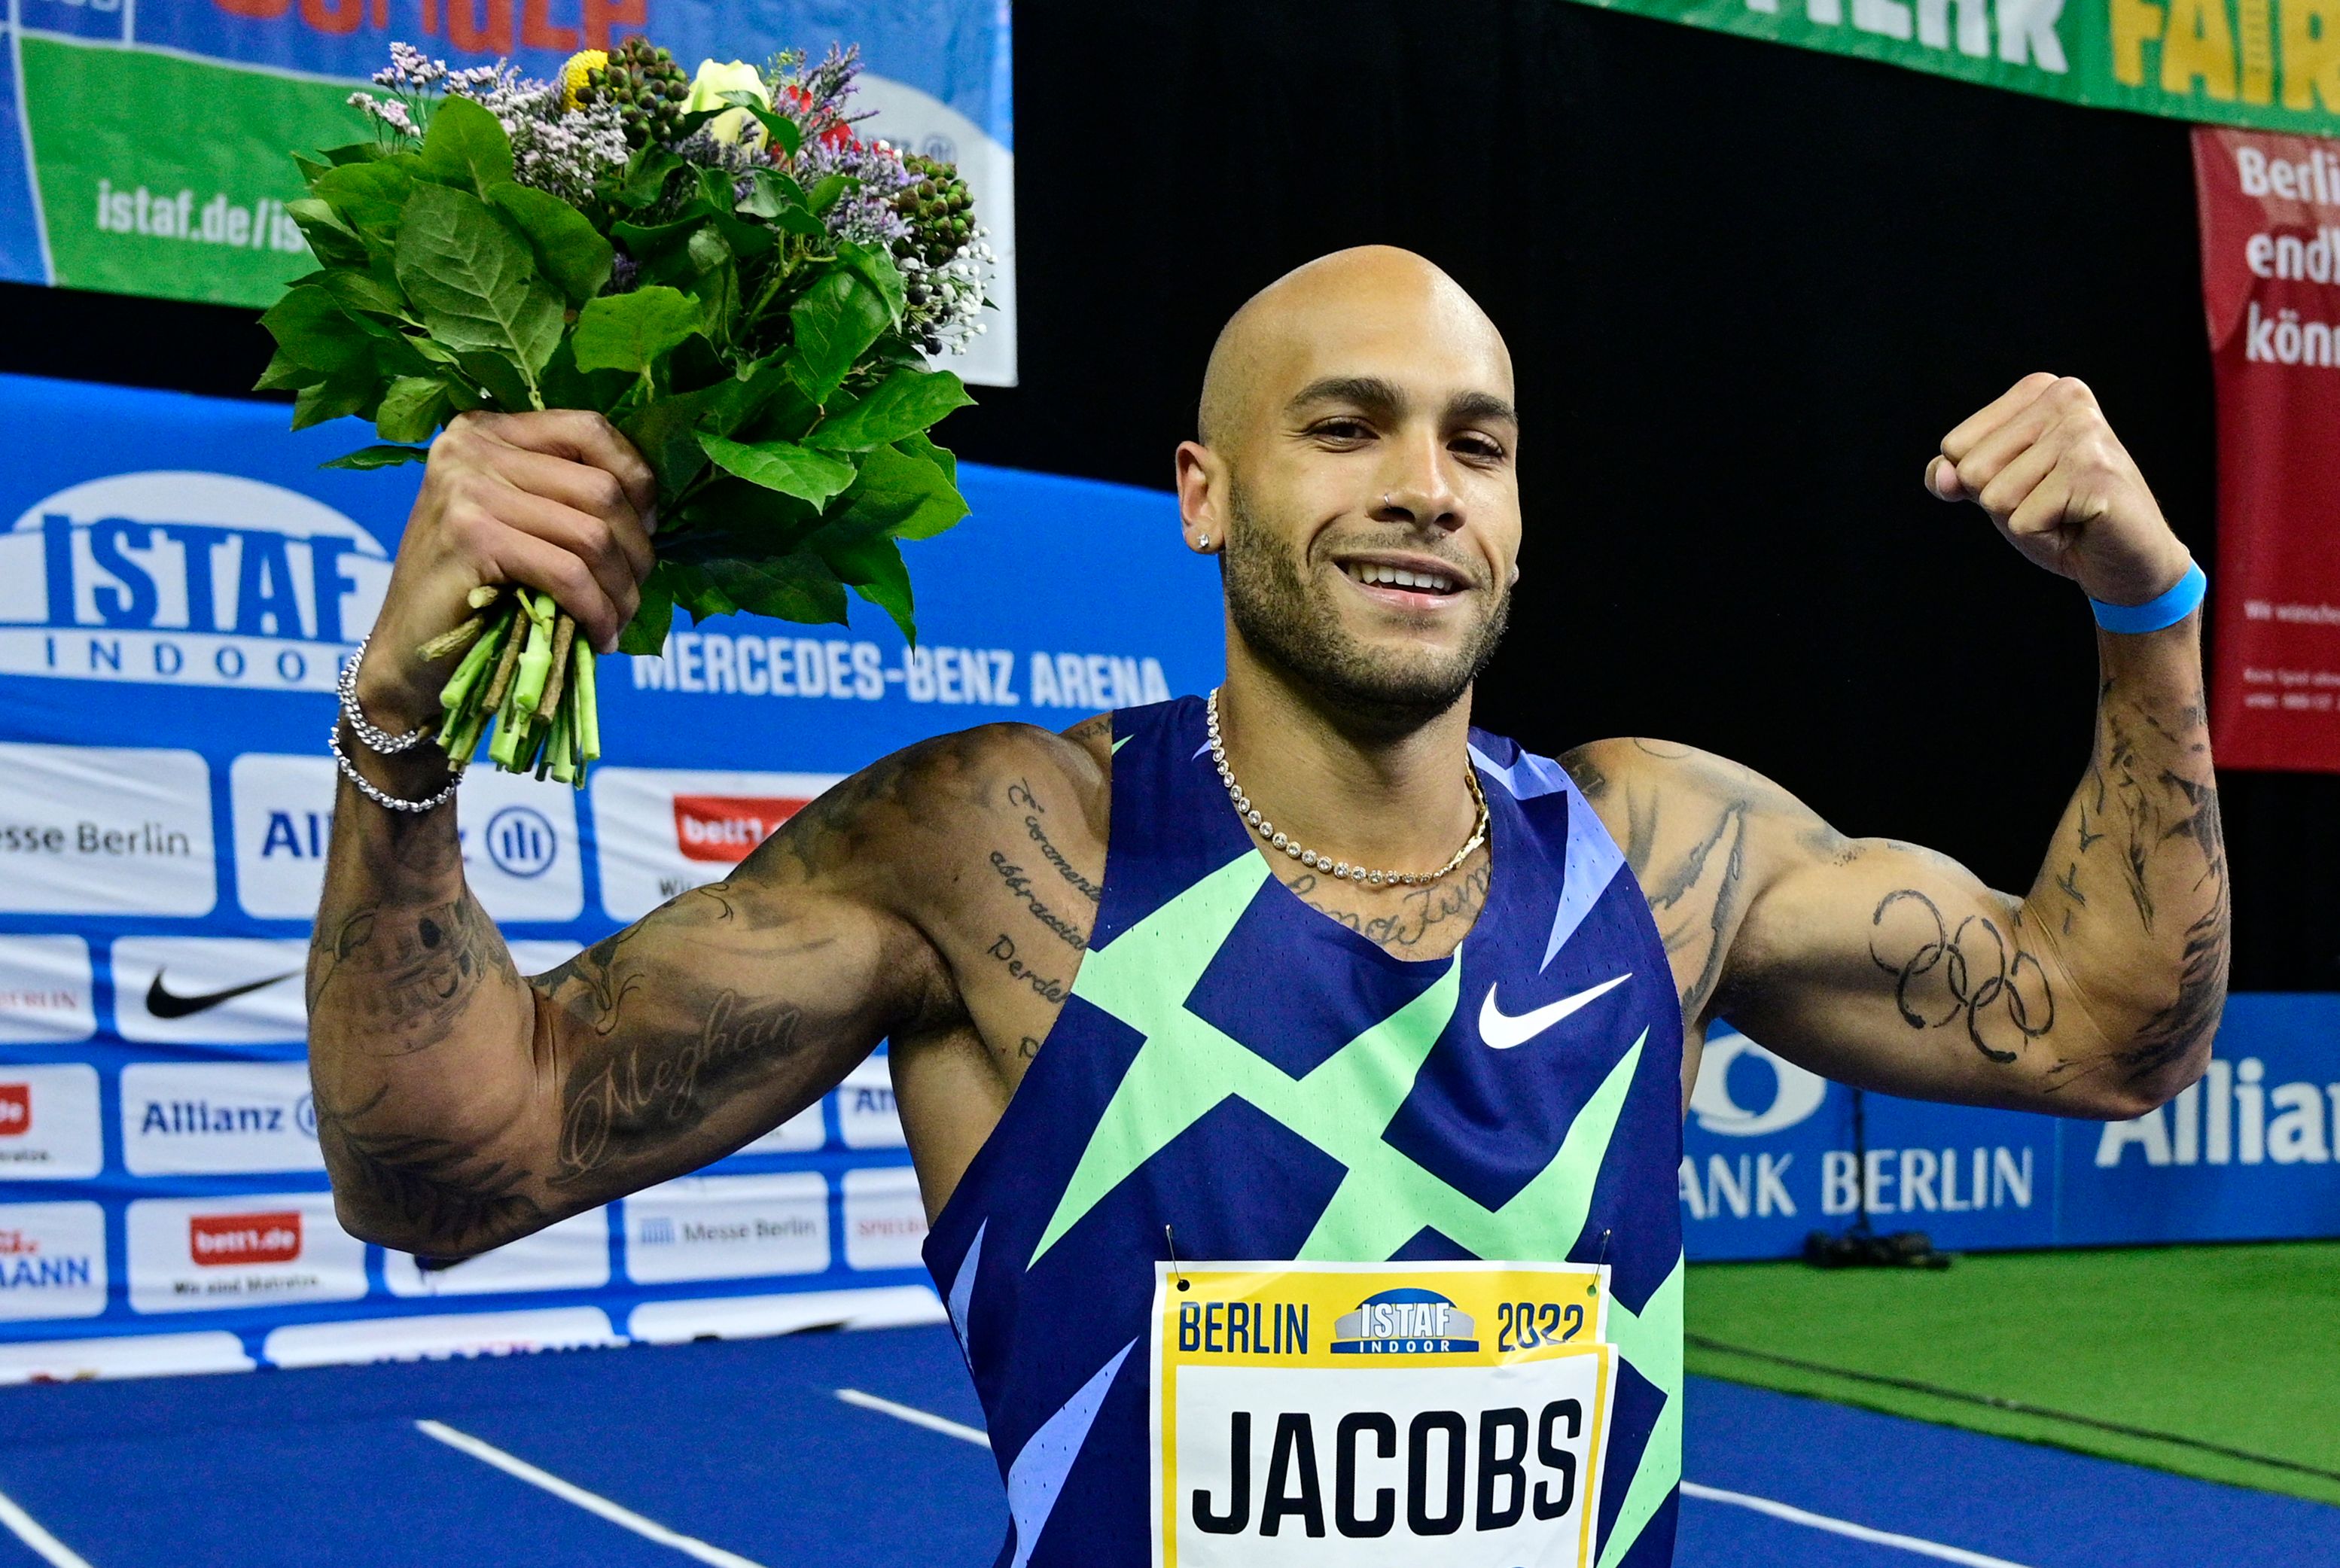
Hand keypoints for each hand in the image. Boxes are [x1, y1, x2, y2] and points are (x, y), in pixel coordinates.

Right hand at [359, 411, 657, 729]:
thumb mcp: (517, 521)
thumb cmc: (473, 589)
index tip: (647, 529)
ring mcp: (467, 488)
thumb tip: (654, 508)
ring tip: (619, 619)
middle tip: (634, 590)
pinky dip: (597, 610)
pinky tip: (600, 635)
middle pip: (601, 487)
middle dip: (637, 549)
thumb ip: (564, 494)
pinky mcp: (470, 537)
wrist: (405, 650)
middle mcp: (472, 446)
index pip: (590, 429)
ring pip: (592, 534)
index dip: (637, 480)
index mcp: (487, 429)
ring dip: (621, 588)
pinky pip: (568, 573)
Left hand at [1925, 374, 2192, 607]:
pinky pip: (2023, 521)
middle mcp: (2066, 397)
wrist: (2126, 557)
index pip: (1955, 446)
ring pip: (1996, 497)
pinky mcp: (2094, 472)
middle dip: (2002, 502)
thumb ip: (1956, 476)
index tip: (2031, 481)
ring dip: (2025, 519)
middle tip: (2051, 501)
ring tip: (2066, 511)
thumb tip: (1941, 476)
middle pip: (1973, 470)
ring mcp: (2084, 432)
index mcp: (2040, 388)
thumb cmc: (2061, 517)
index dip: (1982, 482)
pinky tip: (2079, 523)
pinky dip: (2044, 536)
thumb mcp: (1995, 489)